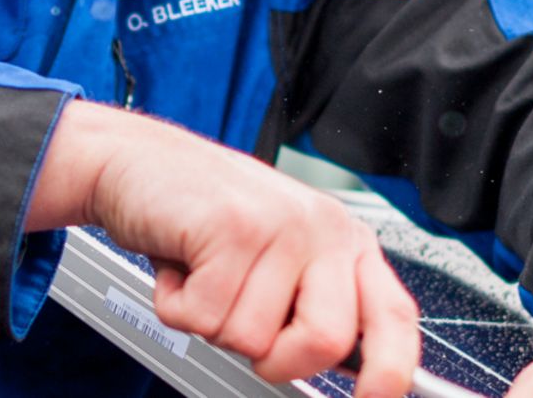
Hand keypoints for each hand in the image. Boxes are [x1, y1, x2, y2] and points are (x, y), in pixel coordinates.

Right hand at [29, 102, 421, 396]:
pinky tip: (181, 264)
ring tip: (204, 274)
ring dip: (211, 322)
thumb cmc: (203, 215)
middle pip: (325, 342)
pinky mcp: (232, 227)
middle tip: (243, 325)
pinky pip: (204, 317)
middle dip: (275, 359)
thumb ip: (312, 303)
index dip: (392, 371)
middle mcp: (322, 229)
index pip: (395, 316)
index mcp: (343, 241)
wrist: (137, 161)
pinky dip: (178, 305)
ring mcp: (280, 225)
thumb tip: (343, 366)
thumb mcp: (275, 255)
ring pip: (251, 339)